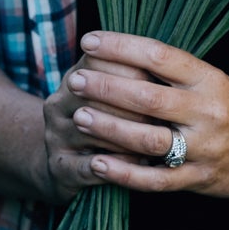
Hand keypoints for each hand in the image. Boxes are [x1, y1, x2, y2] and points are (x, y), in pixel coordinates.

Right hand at [36, 52, 154, 203]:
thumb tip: (171, 68)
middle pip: (97, 95)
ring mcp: (56, 136)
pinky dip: (119, 166)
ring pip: (95, 132)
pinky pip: (90, 167)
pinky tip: (141, 164)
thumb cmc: (103, 118)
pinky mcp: (60, 168)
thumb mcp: (110, 92)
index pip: (100, 61)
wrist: (64, 162)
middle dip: (135, 105)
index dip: (134, 68)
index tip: (164, 79)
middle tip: (167, 115)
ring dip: (130, 137)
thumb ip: (134, 76)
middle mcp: (59, 103)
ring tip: (160, 140)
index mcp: (75, 76)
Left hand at [65, 31, 228, 197]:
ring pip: (149, 139)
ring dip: (109, 128)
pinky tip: (98, 163)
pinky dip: (125, 173)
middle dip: (106, 88)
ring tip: (78, 117)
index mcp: (210, 79)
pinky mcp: (201, 180)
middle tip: (74, 80)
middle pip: (148, 98)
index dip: (120, 46)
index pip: (159, 56)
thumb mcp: (215, 81)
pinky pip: (157, 180)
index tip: (88, 41)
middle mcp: (208, 112)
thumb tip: (118, 52)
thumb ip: (172, 73)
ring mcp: (205, 149)